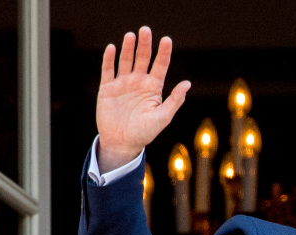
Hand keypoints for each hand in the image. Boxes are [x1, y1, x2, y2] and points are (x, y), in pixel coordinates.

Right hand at [96, 27, 190, 172]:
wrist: (122, 143)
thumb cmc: (145, 132)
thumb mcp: (163, 117)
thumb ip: (174, 101)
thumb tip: (187, 84)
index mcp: (154, 88)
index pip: (160, 65)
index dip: (163, 53)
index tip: (167, 40)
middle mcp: (139, 82)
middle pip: (143, 58)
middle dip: (145, 44)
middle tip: (146, 30)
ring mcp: (123, 83)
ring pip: (126, 60)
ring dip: (128, 48)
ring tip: (131, 36)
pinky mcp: (107, 88)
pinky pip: (108, 70)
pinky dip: (109, 59)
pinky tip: (112, 48)